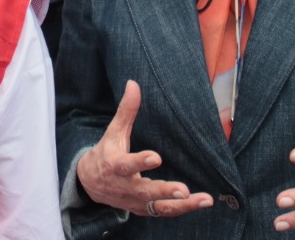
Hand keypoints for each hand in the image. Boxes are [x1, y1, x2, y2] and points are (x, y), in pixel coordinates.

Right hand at [76, 80, 213, 217]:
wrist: (90, 184)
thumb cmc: (106, 152)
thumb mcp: (113, 132)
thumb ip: (126, 111)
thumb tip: (133, 83)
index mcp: (114, 165)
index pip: (126, 164)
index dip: (139, 162)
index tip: (156, 157)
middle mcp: (125, 186)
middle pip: (144, 191)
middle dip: (164, 191)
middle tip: (183, 190)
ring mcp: (135, 201)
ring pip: (158, 206)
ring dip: (181, 205)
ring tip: (204, 199)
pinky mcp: (143, 209)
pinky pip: (164, 211)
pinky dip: (183, 209)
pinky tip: (202, 202)